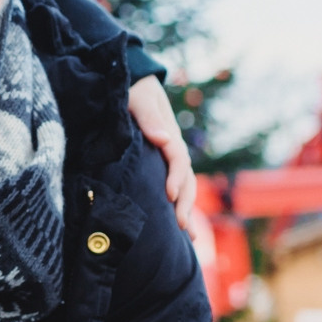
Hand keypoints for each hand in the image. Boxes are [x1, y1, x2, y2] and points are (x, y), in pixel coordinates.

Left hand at [128, 78, 199, 238]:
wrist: (134, 85)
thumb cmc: (133, 90)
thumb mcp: (138, 96)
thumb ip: (148, 115)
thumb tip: (163, 138)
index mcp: (168, 134)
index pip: (177, 159)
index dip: (175, 177)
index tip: (169, 195)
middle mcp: (173, 148)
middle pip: (186, 178)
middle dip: (185, 202)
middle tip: (181, 226)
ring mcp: (169, 158)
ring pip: (184, 186)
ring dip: (187, 209)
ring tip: (189, 236)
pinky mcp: (161, 165)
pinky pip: (174, 187)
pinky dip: (178, 207)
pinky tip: (179, 230)